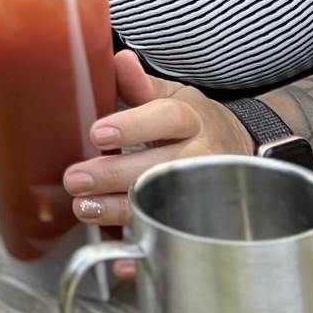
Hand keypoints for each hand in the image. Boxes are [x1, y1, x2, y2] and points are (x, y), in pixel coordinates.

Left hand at [63, 50, 255, 228]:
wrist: (236, 151)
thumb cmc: (192, 121)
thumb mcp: (171, 95)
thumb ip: (139, 84)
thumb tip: (119, 61)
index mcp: (191, 118)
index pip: (168, 118)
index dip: (134, 126)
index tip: (98, 134)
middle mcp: (201, 155)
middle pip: (161, 166)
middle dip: (115, 175)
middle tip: (76, 178)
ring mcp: (203, 191)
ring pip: (163, 203)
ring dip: (121, 210)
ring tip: (85, 208)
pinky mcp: (198, 218)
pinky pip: (170, 235)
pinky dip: (144, 245)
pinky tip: (119, 251)